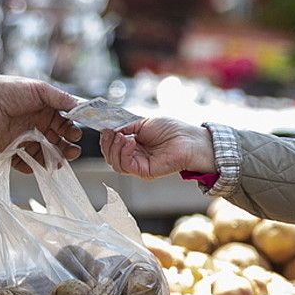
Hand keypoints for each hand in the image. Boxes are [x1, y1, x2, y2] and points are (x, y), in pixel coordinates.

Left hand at [0, 74, 81, 159]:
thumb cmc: (11, 90)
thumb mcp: (40, 90)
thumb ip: (60, 98)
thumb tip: (80, 106)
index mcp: (47, 113)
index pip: (66, 126)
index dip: (72, 132)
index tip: (75, 135)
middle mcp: (39, 128)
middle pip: (59, 143)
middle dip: (68, 149)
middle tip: (73, 152)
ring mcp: (27, 141)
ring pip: (45, 156)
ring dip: (54, 160)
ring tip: (58, 162)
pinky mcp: (13, 151)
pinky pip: (26, 163)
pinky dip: (33, 166)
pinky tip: (39, 165)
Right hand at [100, 118, 215, 178]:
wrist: (188, 140)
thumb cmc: (171, 130)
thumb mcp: (143, 123)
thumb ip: (127, 127)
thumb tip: (111, 129)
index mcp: (134, 144)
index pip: (112, 146)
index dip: (106, 139)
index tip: (105, 129)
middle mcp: (134, 156)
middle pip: (110, 156)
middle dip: (107, 144)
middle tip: (112, 133)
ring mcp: (138, 165)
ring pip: (115, 163)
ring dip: (115, 148)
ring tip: (124, 137)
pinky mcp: (144, 172)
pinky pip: (126, 166)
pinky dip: (125, 152)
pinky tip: (131, 142)